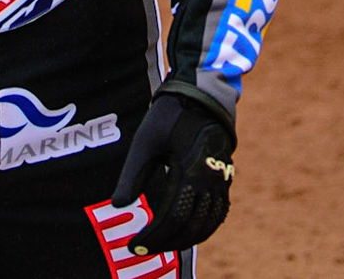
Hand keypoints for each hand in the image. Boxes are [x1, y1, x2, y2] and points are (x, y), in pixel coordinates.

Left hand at [110, 92, 235, 255]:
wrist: (202, 94)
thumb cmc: (170, 114)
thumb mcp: (145, 140)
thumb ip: (133, 174)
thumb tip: (117, 205)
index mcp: (191, 170)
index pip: (173, 217)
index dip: (153, 236)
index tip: (133, 245)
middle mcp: (211, 179)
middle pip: (191, 226)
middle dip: (166, 243)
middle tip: (143, 250)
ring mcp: (222, 179)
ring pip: (209, 223)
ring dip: (187, 239)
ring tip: (164, 246)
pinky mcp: (226, 177)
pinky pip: (219, 211)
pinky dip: (205, 227)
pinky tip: (188, 232)